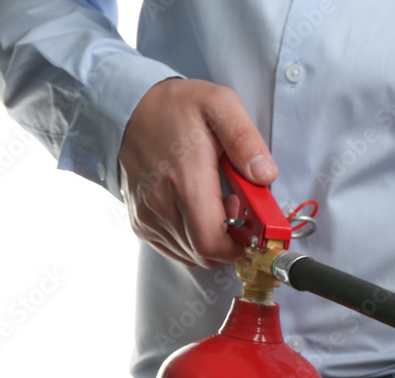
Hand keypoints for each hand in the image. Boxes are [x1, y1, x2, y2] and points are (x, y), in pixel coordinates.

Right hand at [118, 78, 276, 267]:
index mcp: (184, 181)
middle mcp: (160, 205)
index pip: (212, 242)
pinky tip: (198, 212)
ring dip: (213, 241)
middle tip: (238, 209)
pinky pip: (176, 250)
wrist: (128, 107)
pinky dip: (194, 241)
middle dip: (231, 242)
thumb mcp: (220, 106)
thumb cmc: (176, 108)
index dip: (240, 247)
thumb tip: (265, 175)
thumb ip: (246, 140)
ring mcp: (147, 217)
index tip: (255, 231)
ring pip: (191, 256)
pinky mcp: (141, 223)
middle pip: (205, 254)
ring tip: (217, 204)